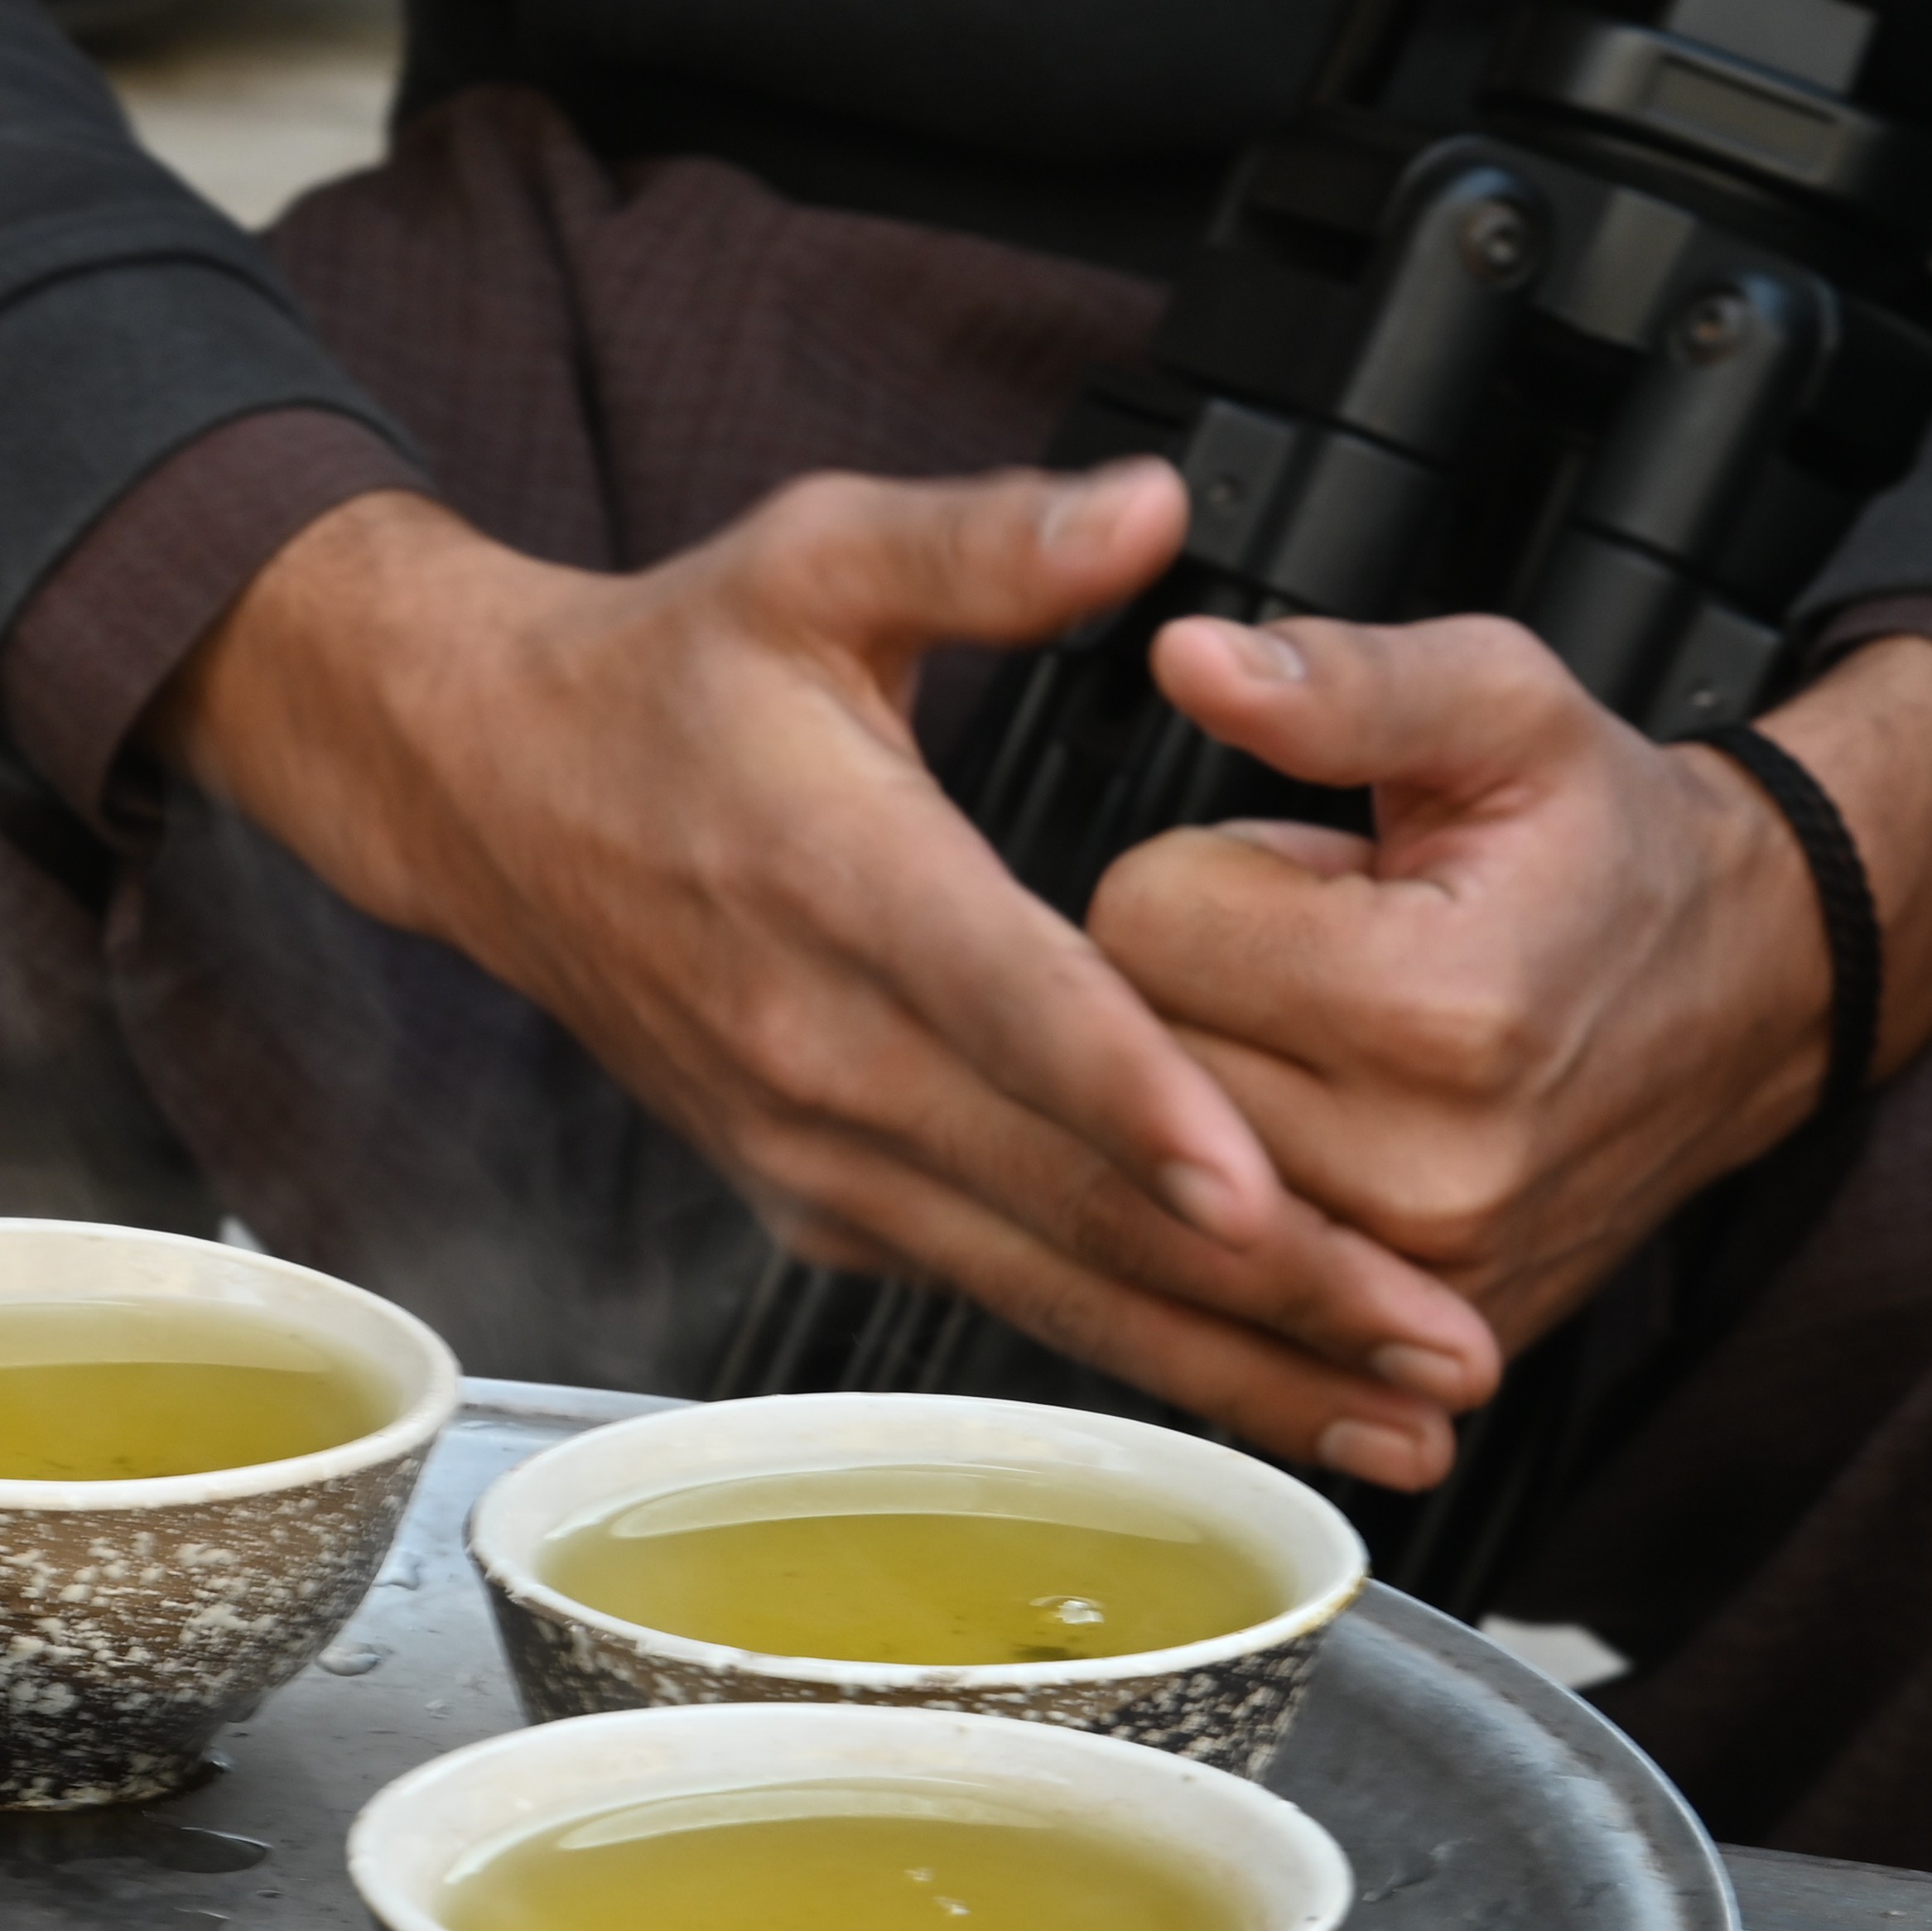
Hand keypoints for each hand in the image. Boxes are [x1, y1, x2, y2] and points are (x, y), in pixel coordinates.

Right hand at [159, 471, 1499, 1486]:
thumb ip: (988, 541)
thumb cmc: (665, 678)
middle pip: (1061, 1187)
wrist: (488, 793)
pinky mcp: (816, 1198)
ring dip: (1232, 1355)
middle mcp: (814, 1046)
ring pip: (1042, 1273)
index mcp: (831, 877)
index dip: (1131, 1098)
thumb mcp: (813, 556)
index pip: (1001, 1004)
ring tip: (1405, 1418)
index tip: (1256, 1184)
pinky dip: (1136, 1346)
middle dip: (1264, 1281)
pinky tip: (1271, 1390)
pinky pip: (993, 1285)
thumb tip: (1151, 512)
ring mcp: (812, 1144)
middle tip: (1443, 1347)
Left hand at [1095, 620, 1931, 1353]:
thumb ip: (1339, 684)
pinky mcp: (1388, 1353)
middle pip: (1120, 1059)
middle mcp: (1417, 1172)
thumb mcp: (1500, 711)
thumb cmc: (1600, 849)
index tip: (1299, 885)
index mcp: (1433, 1009)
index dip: (1196, 878)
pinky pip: (1191, 1273)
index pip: (1139, 923)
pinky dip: (1212, 1201)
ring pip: (1137, 1167)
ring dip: (1196, 1095)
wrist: (1739, 991)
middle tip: (1311, 966)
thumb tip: (1191, 659)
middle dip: (1182, 992)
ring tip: (1317, 1047)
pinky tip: (1295, 1146)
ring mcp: (1403, 1281)